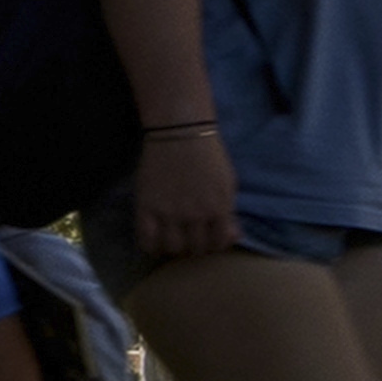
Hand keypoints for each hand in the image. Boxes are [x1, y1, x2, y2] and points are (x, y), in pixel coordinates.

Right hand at [133, 126, 240, 261]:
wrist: (180, 132)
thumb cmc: (208, 156)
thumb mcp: (228, 183)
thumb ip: (229, 213)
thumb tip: (234, 237)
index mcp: (219, 208)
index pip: (219, 243)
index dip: (214, 245)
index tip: (208, 239)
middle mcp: (196, 214)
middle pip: (196, 248)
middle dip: (195, 246)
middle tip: (190, 238)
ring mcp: (170, 211)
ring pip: (172, 248)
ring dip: (174, 248)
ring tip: (173, 239)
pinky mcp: (147, 206)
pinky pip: (147, 239)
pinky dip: (151, 246)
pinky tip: (155, 241)